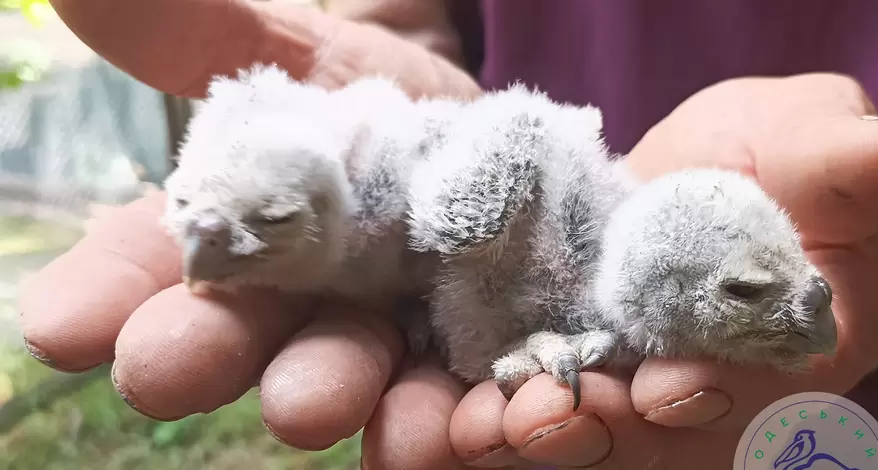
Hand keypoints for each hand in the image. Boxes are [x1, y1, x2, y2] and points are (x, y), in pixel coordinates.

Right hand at [22, 1, 482, 467]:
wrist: (494, 140)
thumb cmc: (378, 108)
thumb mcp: (301, 60)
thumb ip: (200, 36)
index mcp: (240, 241)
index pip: (152, 268)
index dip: (105, 296)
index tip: (61, 325)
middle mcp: (301, 309)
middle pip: (246, 338)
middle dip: (208, 352)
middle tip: (165, 372)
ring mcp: (390, 342)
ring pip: (355, 378)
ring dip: (331, 393)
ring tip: (310, 408)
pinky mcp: (474, 358)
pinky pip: (464, 394)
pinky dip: (462, 411)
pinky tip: (463, 418)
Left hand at [446, 73, 877, 467]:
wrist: (705, 170)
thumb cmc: (783, 154)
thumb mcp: (818, 145)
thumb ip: (845, 167)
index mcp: (778, 348)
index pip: (752, 384)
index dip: (711, 393)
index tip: (663, 390)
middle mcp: (697, 383)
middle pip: (649, 428)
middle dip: (594, 432)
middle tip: (531, 425)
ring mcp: (622, 377)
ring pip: (579, 421)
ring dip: (527, 433)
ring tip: (475, 428)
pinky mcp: (559, 354)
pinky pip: (524, 385)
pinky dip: (486, 399)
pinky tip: (443, 403)